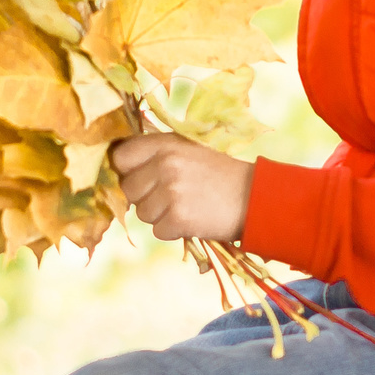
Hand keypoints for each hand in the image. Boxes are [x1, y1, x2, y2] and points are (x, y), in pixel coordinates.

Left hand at [112, 133, 254, 242]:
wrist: (256, 198)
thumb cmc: (220, 175)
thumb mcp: (188, 151)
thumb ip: (156, 156)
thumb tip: (119, 171)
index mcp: (166, 143)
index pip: (120, 157)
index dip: (126, 171)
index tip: (140, 178)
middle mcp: (165, 164)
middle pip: (128, 189)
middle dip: (145, 197)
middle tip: (173, 196)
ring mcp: (171, 191)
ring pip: (142, 213)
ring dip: (160, 216)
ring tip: (187, 206)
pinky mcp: (178, 217)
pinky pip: (158, 231)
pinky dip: (174, 230)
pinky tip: (194, 219)